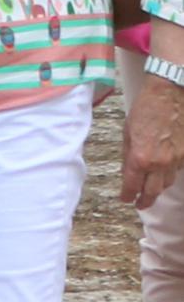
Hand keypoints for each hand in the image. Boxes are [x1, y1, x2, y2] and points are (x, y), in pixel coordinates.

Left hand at [126, 62, 181, 210]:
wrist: (170, 96)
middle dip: (145, 201)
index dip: (127, 195)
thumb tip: (128, 172)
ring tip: (150, 192)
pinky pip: (176, 171)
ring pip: (167, 183)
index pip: (132, 186)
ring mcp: (176, 160)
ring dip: (157, 189)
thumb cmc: (145, 110)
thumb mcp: (127, 133)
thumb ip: (128, 156)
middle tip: (139, 205)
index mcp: (140, 158)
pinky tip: (163, 173)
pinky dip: (168, 174)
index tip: (125, 199)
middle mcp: (160, 163)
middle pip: (153, 191)